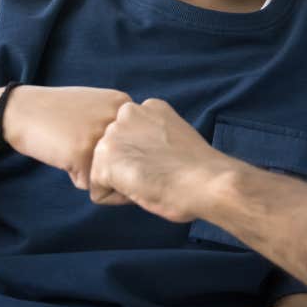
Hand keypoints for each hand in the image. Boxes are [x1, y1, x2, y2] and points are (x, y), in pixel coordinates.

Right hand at [5, 86, 130, 188]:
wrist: (21, 110)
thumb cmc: (58, 112)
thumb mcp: (96, 104)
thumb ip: (119, 123)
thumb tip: (142, 156)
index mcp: (123, 103)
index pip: (138, 142)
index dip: (116, 149)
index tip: (92, 137)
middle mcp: (117, 118)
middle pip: (127, 160)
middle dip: (107, 163)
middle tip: (79, 143)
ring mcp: (101, 136)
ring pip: (109, 174)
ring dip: (91, 170)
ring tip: (71, 149)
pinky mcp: (83, 154)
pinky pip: (90, 183)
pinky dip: (75, 176)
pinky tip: (62, 156)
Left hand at [90, 98, 237, 221]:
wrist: (207, 181)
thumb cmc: (200, 168)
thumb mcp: (174, 136)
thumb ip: (153, 137)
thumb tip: (142, 155)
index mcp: (148, 107)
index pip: (129, 138)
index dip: (146, 158)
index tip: (166, 162)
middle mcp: (127, 113)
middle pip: (113, 153)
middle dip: (128, 167)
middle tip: (158, 172)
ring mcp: (113, 135)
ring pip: (104, 171)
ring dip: (123, 183)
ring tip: (151, 180)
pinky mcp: (104, 161)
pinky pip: (100, 192)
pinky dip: (119, 199)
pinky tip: (143, 190)